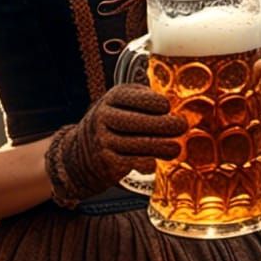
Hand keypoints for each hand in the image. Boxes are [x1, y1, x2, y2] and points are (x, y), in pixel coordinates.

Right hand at [45, 84, 186, 206]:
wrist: (80, 153)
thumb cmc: (112, 123)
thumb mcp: (123, 103)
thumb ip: (146, 99)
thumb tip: (179, 101)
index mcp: (113, 98)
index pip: (136, 97)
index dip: (155, 103)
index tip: (169, 107)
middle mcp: (105, 116)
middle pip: (139, 121)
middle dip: (164, 125)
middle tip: (181, 127)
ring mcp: (104, 140)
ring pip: (138, 144)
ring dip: (162, 147)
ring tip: (175, 148)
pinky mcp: (106, 162)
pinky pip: (133, 162)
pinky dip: (148, 162)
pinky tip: (156, 161)